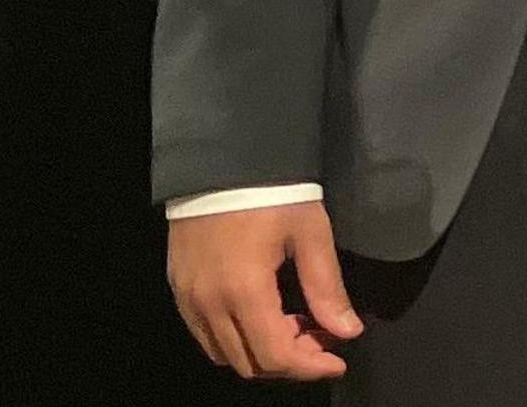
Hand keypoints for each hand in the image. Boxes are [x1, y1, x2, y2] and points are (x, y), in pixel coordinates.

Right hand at [170, 200, 362, 381]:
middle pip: (249, 364)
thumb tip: (348, 332)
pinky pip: (205, 335)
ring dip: (261, 353)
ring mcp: (188, 299)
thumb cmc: (273, 192)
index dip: (310, 367)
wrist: (221, 159)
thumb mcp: (310, 233)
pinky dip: (235, 340)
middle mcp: (209, 304)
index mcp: (244, 291)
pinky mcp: (178, 289)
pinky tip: (262, 316)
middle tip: (320, 339)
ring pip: (224, 355)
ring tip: (295, 325)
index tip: (338, 361)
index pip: (276, 356)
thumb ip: (326, 287)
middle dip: (290, 362)